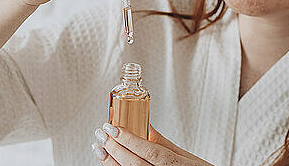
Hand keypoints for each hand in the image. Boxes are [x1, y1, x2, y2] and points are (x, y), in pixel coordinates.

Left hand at [92, 123, 213, 165]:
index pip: (150, 151)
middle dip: (115, 149)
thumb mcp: (188, 158)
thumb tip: (145, 125)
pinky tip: (109, 164)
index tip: (112, 128)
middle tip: (101, 134)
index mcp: (178, 165)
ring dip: (111, 162)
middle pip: (135, 164)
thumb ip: (164, 143)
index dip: (129, 140)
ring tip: (99, 149)